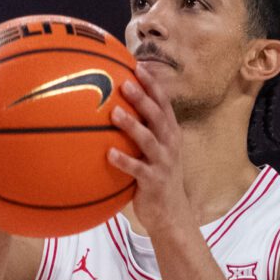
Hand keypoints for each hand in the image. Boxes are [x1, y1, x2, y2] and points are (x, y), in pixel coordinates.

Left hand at [107, 74, 194, 234]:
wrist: (172, 214)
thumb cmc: (156, 176)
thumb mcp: (155, 151)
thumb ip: (142, 130)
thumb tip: (113, 107)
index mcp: (170, 134)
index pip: (163, 103)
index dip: (152, 84)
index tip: (137, 65)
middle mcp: (170, 145)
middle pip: (158, 116)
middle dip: (143, 98)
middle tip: (125, 82)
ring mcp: (163, 163)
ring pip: (149, 140)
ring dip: (132, 126)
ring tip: (114, 113)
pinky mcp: (154, 182)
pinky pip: (137, 170)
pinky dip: (124, 161)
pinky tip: (108, 154)